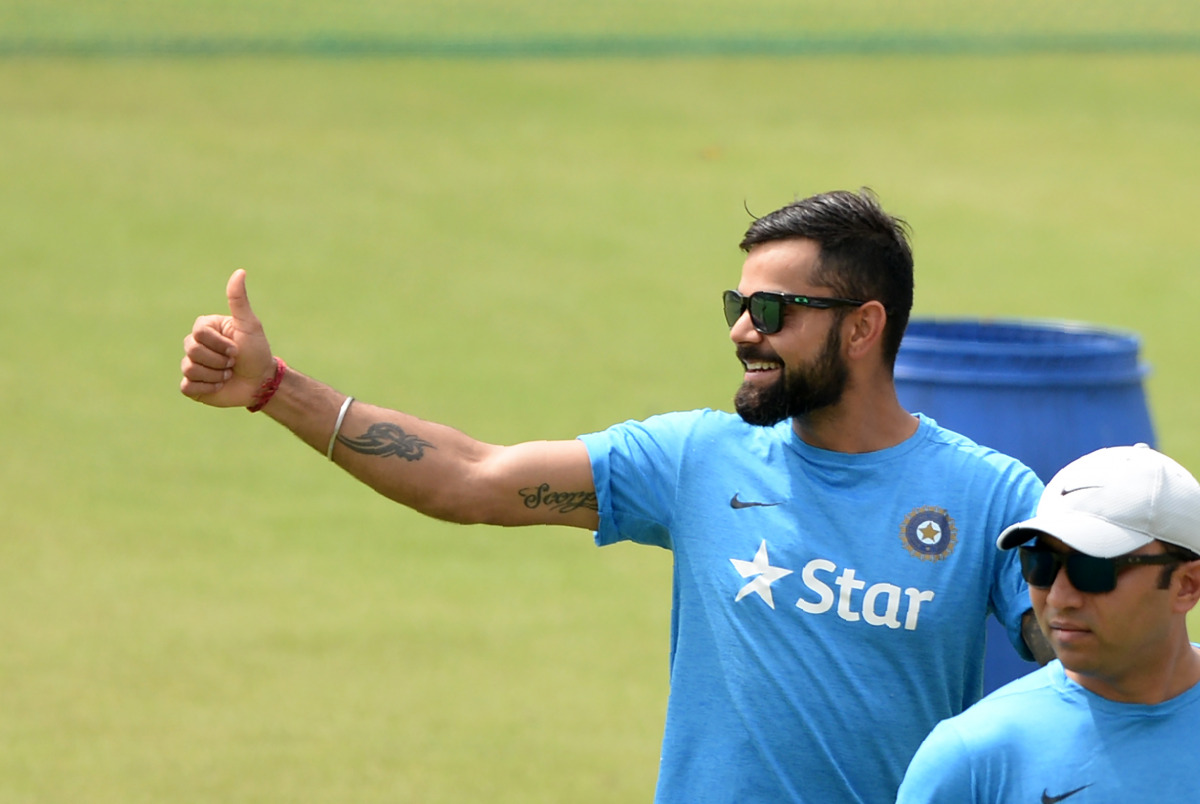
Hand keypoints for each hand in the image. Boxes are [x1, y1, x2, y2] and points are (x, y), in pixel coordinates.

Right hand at [180, 269, 275, 407]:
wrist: (261, 383)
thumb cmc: (257, 352)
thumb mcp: (249, 325)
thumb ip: (239, 300)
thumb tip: (240, 271)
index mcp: (205, 328)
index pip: (199, 333)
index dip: (220, 344)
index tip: (236, 348)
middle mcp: (194, 345)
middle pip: (192, 350)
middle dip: (220, 360)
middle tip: (233, 362)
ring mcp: (191, 365)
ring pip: (190, 368)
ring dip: (216, 375)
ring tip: (228, 374)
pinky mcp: (191, 385)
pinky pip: (187, 386)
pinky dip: (207, 388)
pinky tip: (219, 386)